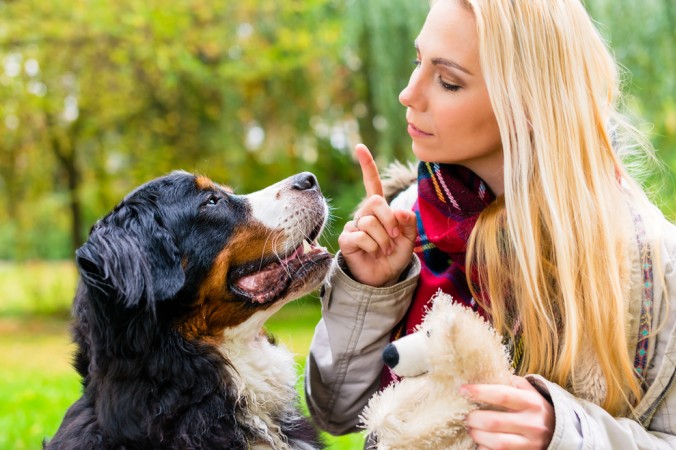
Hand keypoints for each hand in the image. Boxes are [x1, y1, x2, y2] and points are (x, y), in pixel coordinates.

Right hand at [338, 144, 416, 286]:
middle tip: (394, 237)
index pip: (372, 184)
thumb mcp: (408, 239)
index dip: (367, 166)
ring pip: (370, 222)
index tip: (359, 147)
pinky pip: (361, 236)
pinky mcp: (346, 239)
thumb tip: (401, 211)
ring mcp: (354, 226)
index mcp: (379, 210)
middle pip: (375, 202)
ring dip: (383, 239)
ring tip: (383, 250)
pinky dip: (373, 247)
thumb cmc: (394, 256)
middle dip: (389, 220)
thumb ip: (408, 223)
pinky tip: (372, 253)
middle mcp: (364, 214)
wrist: (383, 278)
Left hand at [462, 376, 554, 449]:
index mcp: (531, 402)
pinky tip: (482, 441)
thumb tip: (482, 375)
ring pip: (496, 442)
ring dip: (477, 435)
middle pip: (494, 422)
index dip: (479, 392)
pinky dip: (485, 448)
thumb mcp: (528, 391)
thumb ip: (510, 382)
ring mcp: (530, 443)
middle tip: (466, 416)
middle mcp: (532, 423)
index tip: (462, 390)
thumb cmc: (535, 408)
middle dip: (474, 418)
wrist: (559, 432)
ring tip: (472, 429)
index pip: (501, 395)